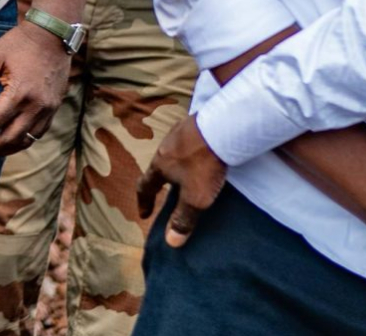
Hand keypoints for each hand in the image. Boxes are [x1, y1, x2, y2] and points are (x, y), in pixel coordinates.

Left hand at [0, 23, 70, 159]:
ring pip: (25, 141)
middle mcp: (37, 106)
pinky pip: (37, 134)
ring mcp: (48, 109)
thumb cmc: (20, 43)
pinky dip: (19, 142)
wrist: (53, 35)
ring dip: (3, 150)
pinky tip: (5, 142)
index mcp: (20, 92)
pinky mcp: (53, 109)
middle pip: (9, 138)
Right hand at [134, 113, 228, 246]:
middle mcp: (165, 148)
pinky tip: (203, 155)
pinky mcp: (196, 124)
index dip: (144, 202)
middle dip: (163, 182)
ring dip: (178, 166)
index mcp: (160, 165)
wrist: (221, 126)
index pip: (145, 186)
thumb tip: (170, 242)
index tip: (144, 215)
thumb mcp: (195, 198)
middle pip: (159, 168)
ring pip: (174, 154)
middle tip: (170, 194)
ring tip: (189, 175)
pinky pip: (190, 143)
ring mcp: (180, 133)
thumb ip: (183, 218)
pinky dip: (193, 153)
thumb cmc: (204, 164)